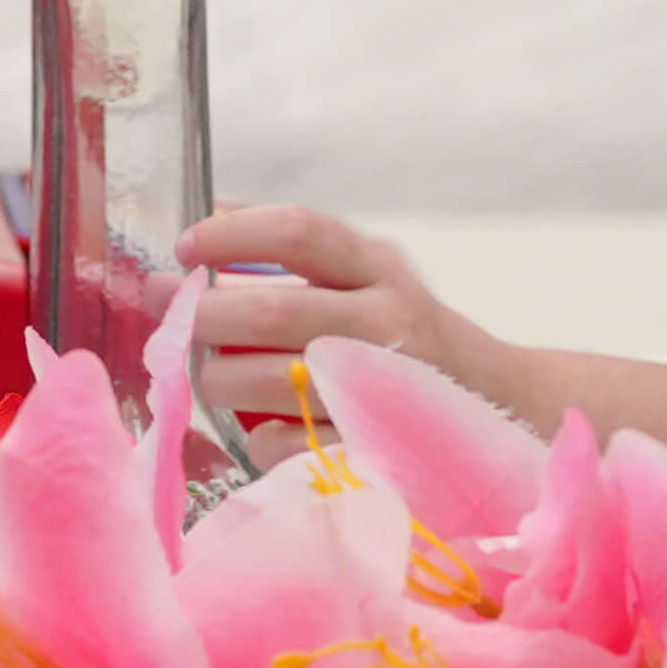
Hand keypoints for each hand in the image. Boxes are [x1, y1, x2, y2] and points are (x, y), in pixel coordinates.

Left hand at [178, 204, 521, 414]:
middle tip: (170, 315)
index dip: (231, 235)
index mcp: (377, 268)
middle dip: (201, 317)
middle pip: (269, 312)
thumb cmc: (403, 332)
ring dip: (215, 378)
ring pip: (264, 381)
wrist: (496, 402)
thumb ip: (295, 247)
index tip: (186, 247)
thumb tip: (204, 217)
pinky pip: (282, 443)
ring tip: (207, 372)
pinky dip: (255, 434)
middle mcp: (386, 323)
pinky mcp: (373, 450)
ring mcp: (383, 389)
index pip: (298, 232)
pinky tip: (260, 424)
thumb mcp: (368, 271)